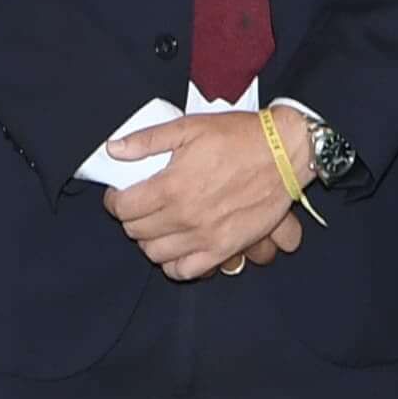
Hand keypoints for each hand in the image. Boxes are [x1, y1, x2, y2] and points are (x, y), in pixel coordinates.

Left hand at [101, 111, 307, 282]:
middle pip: (136, 232)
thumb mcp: (189, 127)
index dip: (115, 201)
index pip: (124, 208)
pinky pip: (185, 271)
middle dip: (131, 218)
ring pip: (156, 254)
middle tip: (139, 205)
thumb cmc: (238, 137)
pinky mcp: (224, 249)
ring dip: (149, 241)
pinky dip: (174, 264)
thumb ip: (147, 140)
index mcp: (171, 187)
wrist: (284, 153)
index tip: (119, 194)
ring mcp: (204, 237)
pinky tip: (176, 247)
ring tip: (156, 225)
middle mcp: (185, 217)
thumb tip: (113, 149)